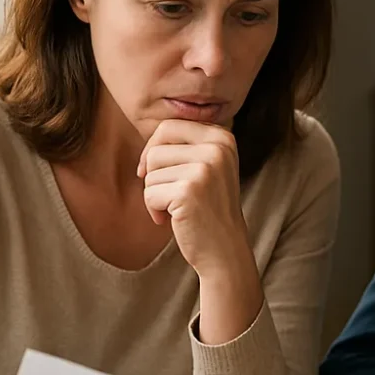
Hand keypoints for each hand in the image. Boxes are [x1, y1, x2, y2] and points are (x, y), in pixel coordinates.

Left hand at [138, 119, 262, 342]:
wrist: (225, 249)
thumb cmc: (208, 208)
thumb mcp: (207, 167)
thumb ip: (187, 144)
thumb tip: (151, 133)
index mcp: (223, 137)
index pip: (169, 126)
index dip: (155, 148)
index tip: (155, 171)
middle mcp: (217, 148)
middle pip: (157, 148)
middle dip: (152, 172)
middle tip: (164, 193)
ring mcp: (205, 168)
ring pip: (150, 171)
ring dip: (154, 194)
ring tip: (174, 209)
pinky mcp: (189, 191)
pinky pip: (149, 193)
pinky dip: (153, 210)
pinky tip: (170, 220)